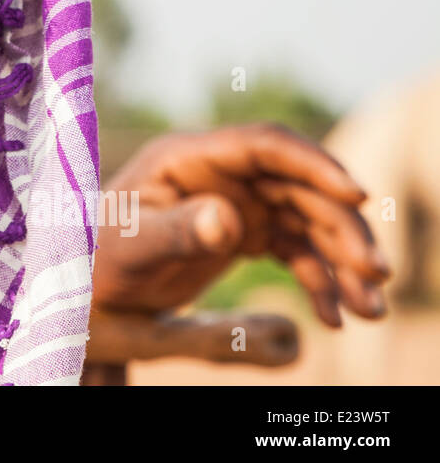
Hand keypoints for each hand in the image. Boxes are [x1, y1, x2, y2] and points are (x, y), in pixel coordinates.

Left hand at [93, 123, 390, 327]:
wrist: (87, 289)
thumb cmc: (97, 259)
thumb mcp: (133, 248)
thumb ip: (177, 231)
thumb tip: (227, 219)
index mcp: (187, 158)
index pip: (263, 145)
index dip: (313, 164)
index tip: (356, 195)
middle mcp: (219, 174)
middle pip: (298, 186)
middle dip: (342, 227)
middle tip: (374, 274)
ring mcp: (235, 201)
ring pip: (307, 220)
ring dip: (343, 260)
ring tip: (369, 310)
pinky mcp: (244, 233)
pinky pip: (296, 250)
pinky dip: (320, 280)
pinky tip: (335, 318)